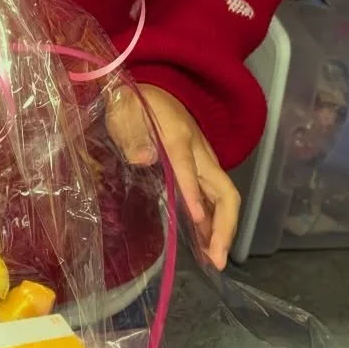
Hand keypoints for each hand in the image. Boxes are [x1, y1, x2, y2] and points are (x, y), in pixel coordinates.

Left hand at [106, 84, 239, 269]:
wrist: (155, 86)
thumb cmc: (134, 102)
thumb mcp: (124, 111)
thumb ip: (131, 134)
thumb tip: (143, 157)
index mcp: (177, 136)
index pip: (188, 167)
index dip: (193, 193)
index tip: (198, 221)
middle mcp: (200, 151)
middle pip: (224, 190)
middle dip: (224, 226)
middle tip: (216, 258)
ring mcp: (206, 160)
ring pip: (225, 197)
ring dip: (222, 229)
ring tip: (214, 261)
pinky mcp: (204, 169)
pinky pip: (216, 198)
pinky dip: (215, 223)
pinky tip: (207, 245)